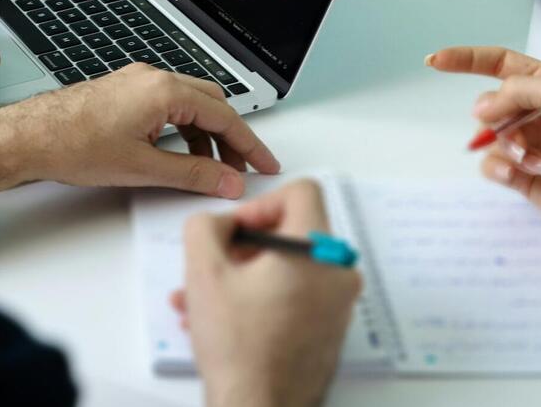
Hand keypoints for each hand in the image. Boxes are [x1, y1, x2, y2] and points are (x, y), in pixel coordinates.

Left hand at [0, 64, 279, 196]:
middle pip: (211, 103)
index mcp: (163, 90)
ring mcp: (135, 82)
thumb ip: (192, 174)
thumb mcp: (142, 168)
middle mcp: (152, 78)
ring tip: (209, 168)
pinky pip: (165, 105)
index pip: (224, 116)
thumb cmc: (73, 145)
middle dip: (230, 136)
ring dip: (204, 134)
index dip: (249, 144)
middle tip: (241, 168)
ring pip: (188, 103)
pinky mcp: (122, 92)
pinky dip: (181, 128)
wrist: (28, 137)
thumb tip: (227, 179)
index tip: (265, 164)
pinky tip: (177, 153)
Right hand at [173, 181, 359, 406]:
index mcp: (317, 252)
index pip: (301, 192)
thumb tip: (218, 223)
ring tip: (202, 297)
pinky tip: (222, 318)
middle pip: (292, 231)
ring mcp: (337, 306)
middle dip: (244, 244)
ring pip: (288, 268)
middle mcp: (338, 275)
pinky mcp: (328, 329)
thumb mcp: (204, 271)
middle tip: (216, 263)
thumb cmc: (239, 348)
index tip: (236, 230)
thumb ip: (204, 226)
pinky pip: (295, 295)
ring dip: (243, 274)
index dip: (260, 203)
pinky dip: (260, 297)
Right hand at [427, 46, 540, 245]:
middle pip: (488, 104)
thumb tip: (483, 108)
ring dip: (505, 147)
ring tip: (533, 161)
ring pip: (486, 137)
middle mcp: (535, 112)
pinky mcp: (520, 173)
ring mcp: (527, 143)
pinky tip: (519, 176)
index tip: (434, 61)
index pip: (498, 63)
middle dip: (496, 119)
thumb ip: (520, 88)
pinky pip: (488, 165)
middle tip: (519, 133)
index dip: (465, 60)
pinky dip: (499, 169)